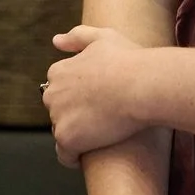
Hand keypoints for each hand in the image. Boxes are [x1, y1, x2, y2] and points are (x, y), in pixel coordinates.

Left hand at [45, 26, 154, 162]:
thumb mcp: (104, 37)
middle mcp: (52, 93)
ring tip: (102, 136)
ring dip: (77, 137)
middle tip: (102, 120)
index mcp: (58, 72)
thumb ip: (78, 37)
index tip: (96, 103)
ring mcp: (57, 116)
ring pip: (62, 133)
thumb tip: (55, 41)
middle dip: (75, 117)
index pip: (60, 91)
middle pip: (59, 112)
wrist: (142, 85)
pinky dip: (74, 158)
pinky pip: (65, 155)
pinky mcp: (67, 138)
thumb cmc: (129, 61)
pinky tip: (89, 157)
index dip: (78, 98)